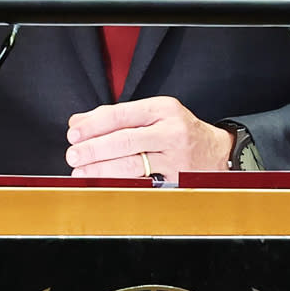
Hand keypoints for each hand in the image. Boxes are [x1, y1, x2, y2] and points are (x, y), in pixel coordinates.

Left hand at [64, 97, 235, 178]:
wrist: (216, 152)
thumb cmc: (177, 130)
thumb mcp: (153, 115)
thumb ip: (116, 117)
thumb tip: (78, 122)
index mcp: (162, 108)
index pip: (121, 114)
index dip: (94, 125)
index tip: (74, 133)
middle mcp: (171, 129)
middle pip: (125, 139)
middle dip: (94, 149)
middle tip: (73, 155)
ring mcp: (175, 155)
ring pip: (131, 163)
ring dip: (101, 169)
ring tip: (81, 172)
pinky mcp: (175, 176)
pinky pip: (141, 181)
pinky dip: (118, 182)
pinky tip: (102, 182)